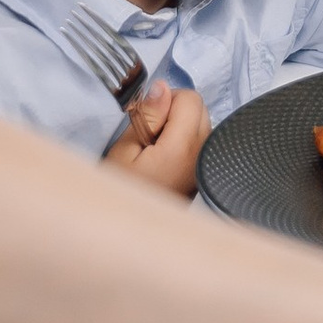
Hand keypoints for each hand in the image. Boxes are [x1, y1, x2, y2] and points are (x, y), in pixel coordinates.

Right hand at [100, 84, 208, 198]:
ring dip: (182, 126)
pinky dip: (186, 142)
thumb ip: (148, 115)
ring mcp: (204, 168)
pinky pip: (201, 143)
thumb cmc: (118, 193)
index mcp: (182, 148)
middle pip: (201, 108)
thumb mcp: (123, 151)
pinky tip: (165, 160)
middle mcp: (201, 156)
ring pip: (203, 124)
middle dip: (177, 111)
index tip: (148, 119)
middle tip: (149, 134)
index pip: (191, 98)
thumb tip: (163, 87)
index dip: (167, 101)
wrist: (124, 235)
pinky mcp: (202, 176)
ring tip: (155, 149)